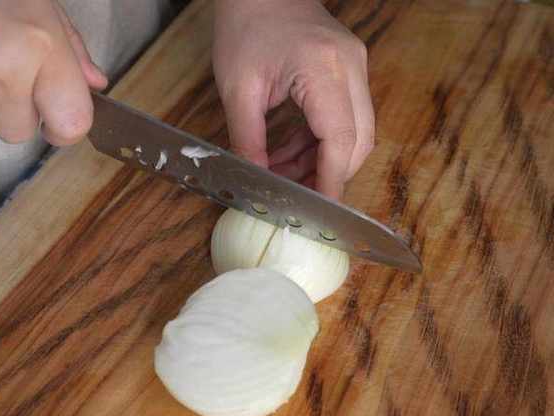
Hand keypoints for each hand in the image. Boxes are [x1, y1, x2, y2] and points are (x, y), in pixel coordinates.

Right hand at [0, 0, 106, 145]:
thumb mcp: (39, 2)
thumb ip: (72, 47)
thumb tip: (94, 83)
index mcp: (42, 45)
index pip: (72, 122)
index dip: (66, 130)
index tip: (58, 125)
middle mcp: (7, 68)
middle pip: (21, 131)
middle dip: (15, 112)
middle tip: (4, 74)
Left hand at [213, 0, 374, 198]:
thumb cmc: (244, 25)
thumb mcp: (238, 89)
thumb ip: (248, 140)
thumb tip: (258, 179)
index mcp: (323, 68)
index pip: (341, 138)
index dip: (332, 179)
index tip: (320, 208)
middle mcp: (350, 67)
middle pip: (359, 140)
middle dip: (330, 174)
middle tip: (297, 195)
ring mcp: (354, 66)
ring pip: (355, 132)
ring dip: (323, 160)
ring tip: (285, 175)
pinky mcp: (348, 69)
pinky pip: (345, 117)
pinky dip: (320, 141)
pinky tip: (291, 154)